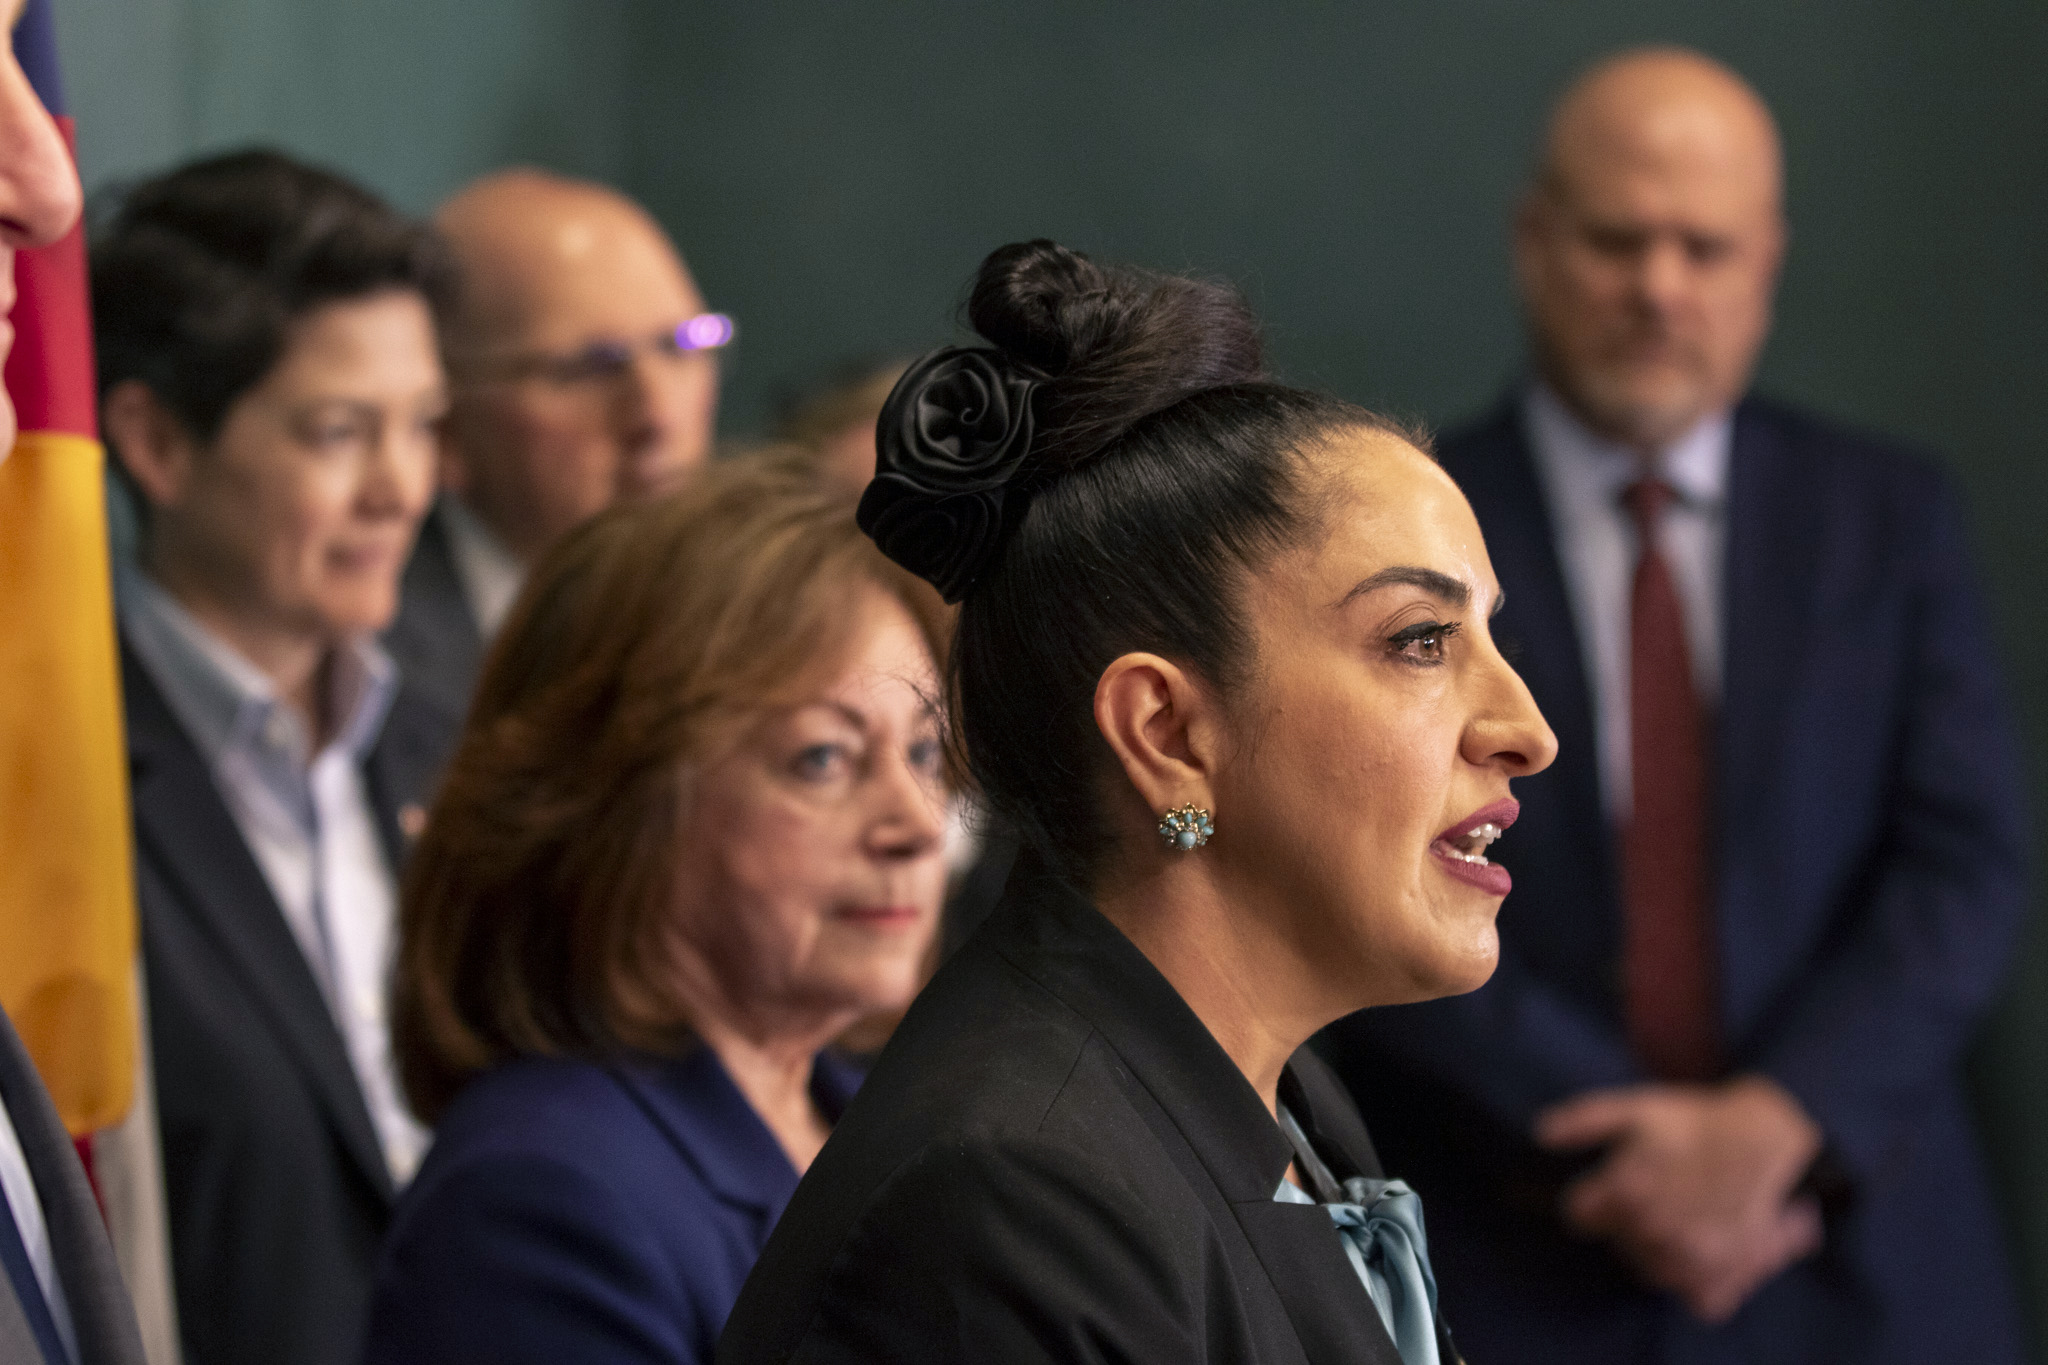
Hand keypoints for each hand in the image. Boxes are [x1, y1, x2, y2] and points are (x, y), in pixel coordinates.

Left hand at [1535, 1076, 1825, 1322]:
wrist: (1766, 1136)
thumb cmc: (1695, 1122)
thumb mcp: (1634, 1107)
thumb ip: (1584, 1120)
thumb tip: (1541, 1134)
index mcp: (1624, 1194)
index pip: (1579, 1215)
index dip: (1594, 1197)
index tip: (1614, 1184)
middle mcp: (1653, 1234)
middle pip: (1617, 1243)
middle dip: (1629, 1220)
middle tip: (1659, 1191)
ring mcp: (1689, 1261)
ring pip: (1651, 1271)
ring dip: (1658, 1249)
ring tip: (1681, 1215)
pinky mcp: (1722, 1280)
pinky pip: (1696, 1297)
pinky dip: (1698, 1280)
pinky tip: (1706, 1247)